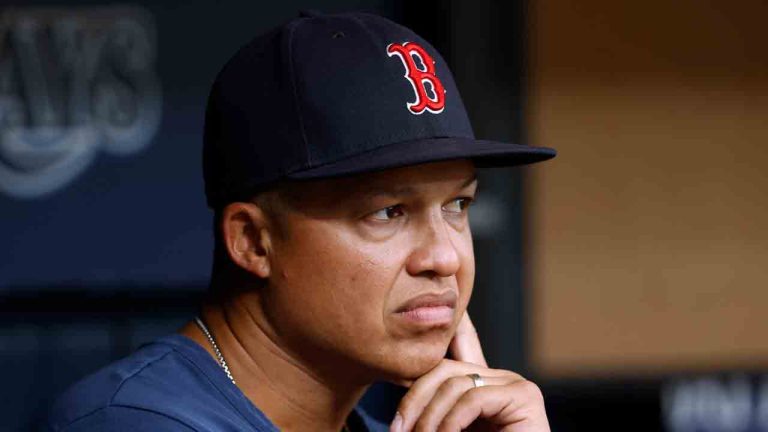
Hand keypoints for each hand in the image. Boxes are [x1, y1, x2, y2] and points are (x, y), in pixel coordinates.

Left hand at [390, 312, 549, 431]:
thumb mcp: (446, 428)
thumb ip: (434, 407)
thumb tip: (400, 386)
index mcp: (482, 386)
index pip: (460, 344)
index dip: (446, 324)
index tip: (433, 307)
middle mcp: (501, 379)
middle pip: (442, 368)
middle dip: (413, 399)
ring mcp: (515, 385)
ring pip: (453, 384)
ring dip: (428, 420)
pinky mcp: (525, 397)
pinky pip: (472, 398)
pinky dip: (451, 423)